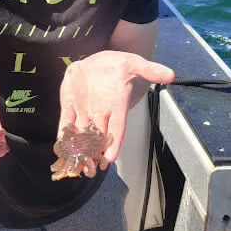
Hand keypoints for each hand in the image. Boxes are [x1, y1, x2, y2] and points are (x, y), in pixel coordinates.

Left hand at [58, 51, 174, 162]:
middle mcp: (100, 112)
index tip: (110, 159)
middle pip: (98, 137)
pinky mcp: (69, 104)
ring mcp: (84, 109)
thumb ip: (150, 70)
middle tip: (90, 169)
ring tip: (74, 165)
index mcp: (116, 104)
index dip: (114, 143)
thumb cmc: (117, 65)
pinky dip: (62, 133)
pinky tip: (60, 146)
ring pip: (80, 133)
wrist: (97, 60)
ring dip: (77, 148)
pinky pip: (65, 121)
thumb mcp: (134, 64)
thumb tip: (170, 74)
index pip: (117, 127)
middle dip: (94, 153)